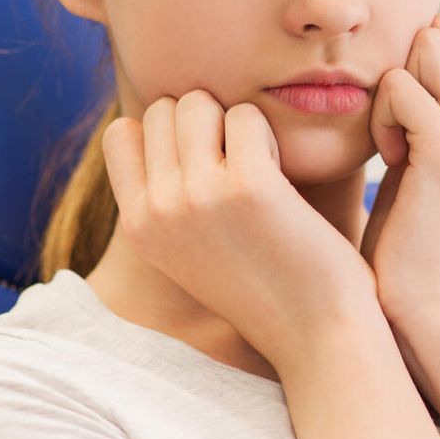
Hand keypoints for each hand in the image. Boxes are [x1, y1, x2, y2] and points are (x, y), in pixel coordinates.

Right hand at [102, 90, 380, 372]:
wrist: (317, 335)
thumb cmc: (266, 285)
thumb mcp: (191, 248)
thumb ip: (168, 195)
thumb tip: (162, 118)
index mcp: (138, 226)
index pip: (122, 133)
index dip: (167, 132)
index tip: (205, 161)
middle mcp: (157, 210)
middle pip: (165, 109)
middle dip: (206, 120)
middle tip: (240, 163)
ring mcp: (197, 197)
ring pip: (199, 103)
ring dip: (236, 121)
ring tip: (261, 166)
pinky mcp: (247, 186)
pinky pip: (247, 116)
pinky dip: (270, 134)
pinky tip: (284, 174)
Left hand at [359, 13, 439, 336]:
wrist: (423, 306)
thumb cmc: (406, 239)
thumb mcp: (422, 162)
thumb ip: (429, 110)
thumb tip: (411, 54)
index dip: (421, 58)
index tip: (406, 118)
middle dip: (407, 64)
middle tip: (397, 130)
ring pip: (428, 43)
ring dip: (394, 86)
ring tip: (394, 144)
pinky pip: (399, 84)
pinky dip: (381, 116)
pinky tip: (389, 159)